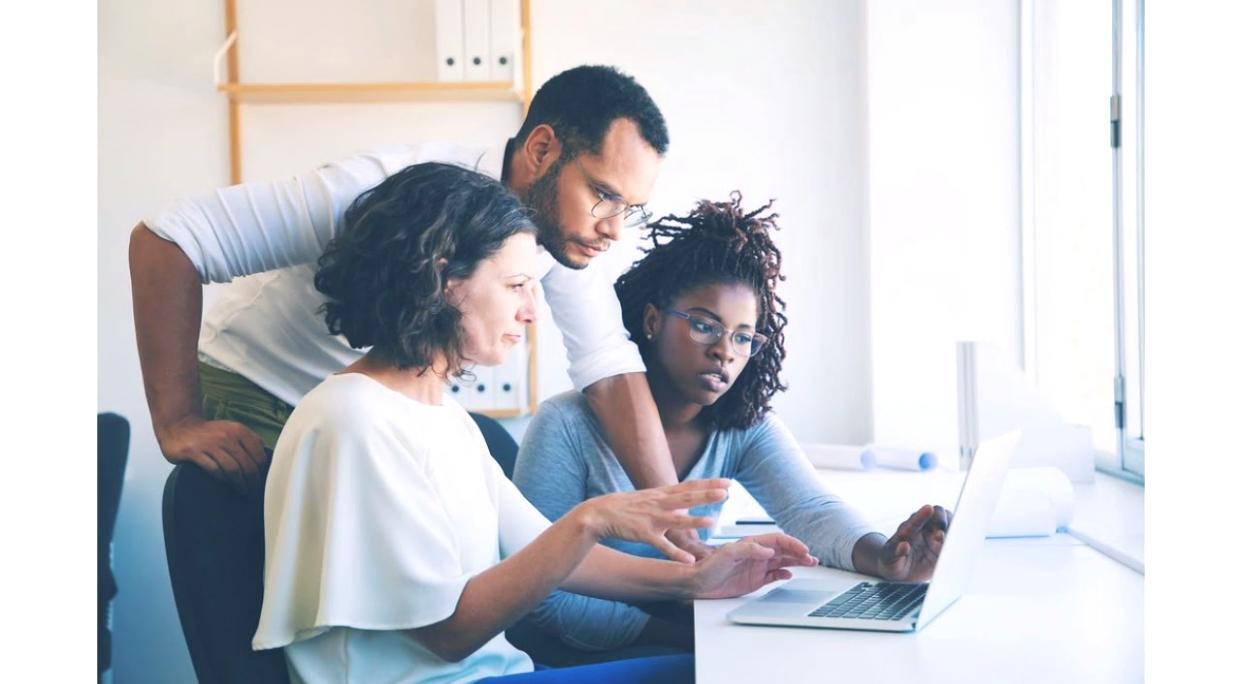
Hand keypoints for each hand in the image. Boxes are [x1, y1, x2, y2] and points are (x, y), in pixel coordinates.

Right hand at [156, 416, 267, 496]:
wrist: (178, 426)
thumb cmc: (209, 433)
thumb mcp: (231, 430)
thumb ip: (247, 440)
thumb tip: (265, 458)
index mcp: (238, 430)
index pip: (258, 453)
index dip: (261, 469)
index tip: (261, 479)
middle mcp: (226, 436)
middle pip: (246, 464)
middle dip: (252, 480)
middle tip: (253, 490)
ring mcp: (210, 444)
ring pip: (232, 468)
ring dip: (239, 482)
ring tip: (242, 490)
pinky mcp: (194, 452)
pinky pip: (213, 469)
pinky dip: (222, 478)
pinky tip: (225, 483)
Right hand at [576, 479, 731, 562]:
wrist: (601, 512)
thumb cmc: (628, 506)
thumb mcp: (651, 497)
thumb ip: (670, 499)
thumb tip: (689, 502)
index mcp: (662, 493)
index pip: (689, 486)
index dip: (709, 483)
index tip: (728, 481)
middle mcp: (659, 503)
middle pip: (686, 498)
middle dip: (705, 495)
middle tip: (725, 492)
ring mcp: (652, 519)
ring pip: (676, 520)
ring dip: (694, 522)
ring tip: (712, 521)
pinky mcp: (644, 534)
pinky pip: (662, 545)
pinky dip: (676, 553)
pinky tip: (689, 560)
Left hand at [689, 533, 817, 598]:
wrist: (697, 583)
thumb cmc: (708, 566)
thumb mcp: (727, 555)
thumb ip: (748, 550)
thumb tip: (768, 551)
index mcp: (751, 544)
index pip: (777, 540)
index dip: (792, 543)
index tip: (803, 549)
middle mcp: (756, 554)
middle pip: (783, 551)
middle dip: (799, 553)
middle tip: (812, 559)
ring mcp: (757, 567)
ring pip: (782, 562)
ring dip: (796, 562)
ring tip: (810, 564)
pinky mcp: (755, 580)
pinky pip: (774, 575)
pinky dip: (784, 575)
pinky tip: (790, 575)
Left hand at [872, 504, 951, 581]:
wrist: (899, 570)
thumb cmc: (890, 560)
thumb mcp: (888, 558)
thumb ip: (895, 552)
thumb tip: (904, 546)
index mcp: (907, 529)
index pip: (915, 520)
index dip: (922, 515)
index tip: (928, 509)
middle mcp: (923, 528)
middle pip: (937, 513)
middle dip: (941, 519)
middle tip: (940, 534)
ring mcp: (934, 536)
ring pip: (949, 523)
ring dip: (951, 529)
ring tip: (947, 541)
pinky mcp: (943, 547)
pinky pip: (953, 539)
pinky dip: (957, 539)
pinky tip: (956, 546)